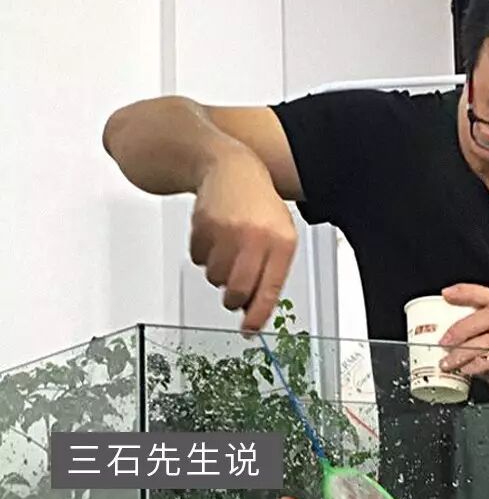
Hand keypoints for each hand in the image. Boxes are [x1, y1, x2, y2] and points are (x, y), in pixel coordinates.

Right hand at [190, 149, 296, 331]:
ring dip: (218, 272)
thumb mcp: (279, 236)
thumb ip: (270, 273)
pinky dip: (204, 254)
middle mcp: (255, 236)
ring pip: (215, 277)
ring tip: (228, 249)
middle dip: (232, 299)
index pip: (268, 290)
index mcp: (281, 242)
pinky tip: (215, 235)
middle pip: (237, 290)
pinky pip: (198, 259)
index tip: (249, 330)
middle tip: (233, 293)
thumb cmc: (260, 206)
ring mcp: (228, 230)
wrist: (232, 168)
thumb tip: (253, 311)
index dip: (257, 316)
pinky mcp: (204, 225)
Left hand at [438, 284, 488, 401]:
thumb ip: (478, 353)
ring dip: (464, 349)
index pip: (488, 297)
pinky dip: (479, 363)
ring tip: (448, 362)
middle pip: (486, 314)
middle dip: (460, 327)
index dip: (466, 292)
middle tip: (443, 341)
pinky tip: (467, 371)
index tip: (445, 294)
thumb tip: (452, 356)